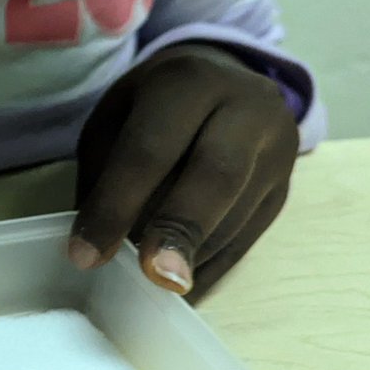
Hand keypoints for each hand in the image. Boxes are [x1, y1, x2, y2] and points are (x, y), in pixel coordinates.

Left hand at [69, 43, 299, 300]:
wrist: (222, 79)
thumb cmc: (150, 109)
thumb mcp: (115, 122)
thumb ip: (105, 177)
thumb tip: (93, 250)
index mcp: (188, 82)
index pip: (150, 150)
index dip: (117, 206)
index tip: (86, 256)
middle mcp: (245, 106)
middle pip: (217, 176)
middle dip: (180, 230)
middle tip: (154, 277)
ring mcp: (277, 147)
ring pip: (237, 213)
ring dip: (191, 257)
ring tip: (152, 289)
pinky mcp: (284, 187)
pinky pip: (248, 237)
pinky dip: (209, 268)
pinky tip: (179, 290)